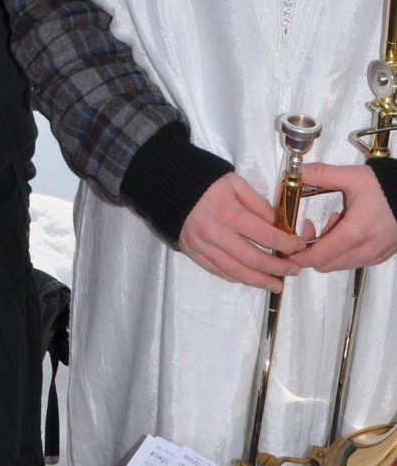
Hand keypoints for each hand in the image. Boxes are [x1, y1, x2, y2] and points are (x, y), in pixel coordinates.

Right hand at [179, 172, 306, 289]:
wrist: (167, 185)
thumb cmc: (205, 181)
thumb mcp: (235, 183)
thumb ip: (258, 204)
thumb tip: (279, 225)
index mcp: (230, 213)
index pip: (266, 235)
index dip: (287, 244)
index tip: (299, 246)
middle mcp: (216, 234)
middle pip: (254, 259)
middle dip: (278, 268)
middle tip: (294, 270)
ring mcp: (203, 246)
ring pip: (237, 272)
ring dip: (260, 281)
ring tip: (276, 284)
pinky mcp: (193, 253)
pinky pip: (219, 271)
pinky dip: (237, 278)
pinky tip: (249, 279)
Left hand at [299, 163, 396, 272]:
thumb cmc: (385, 186)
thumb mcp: (352, 176)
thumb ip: (322, 174)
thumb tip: (297, 172)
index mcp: (354, 233)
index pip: (318, 257)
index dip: (298, 255)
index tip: (290, 243)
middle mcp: (365, 250)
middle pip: (326, 265)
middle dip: (312, 250)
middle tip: (313, 226)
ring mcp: (374, 256)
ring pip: (340, 265)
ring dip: (329, 249)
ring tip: (336, 222)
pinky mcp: (381, 256)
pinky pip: (354, 261)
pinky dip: (344, 251)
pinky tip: (349, 228)